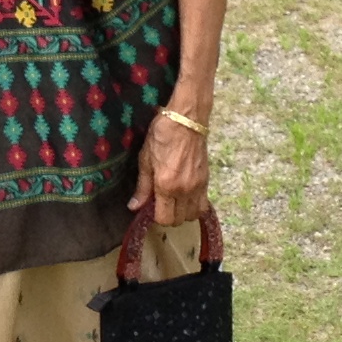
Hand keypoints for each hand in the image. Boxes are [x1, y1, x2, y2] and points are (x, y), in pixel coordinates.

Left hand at [128, 108, 209, 232]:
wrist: (186, 120)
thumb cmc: (162, 136)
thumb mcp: (145, 159)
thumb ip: (142, 187)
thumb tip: (134, 207)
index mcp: (166, 186)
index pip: (164, 218)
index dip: (155, 217)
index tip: (151, 207)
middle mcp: (185, 190)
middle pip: (179, 220)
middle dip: (169, 216)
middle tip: (161, 203)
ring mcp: (198, 186)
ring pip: (193, 215)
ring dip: (183, 213)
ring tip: (174, 201)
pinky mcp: (207, 181)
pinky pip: (203, 204)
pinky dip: (194, 205)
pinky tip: (185, 196)